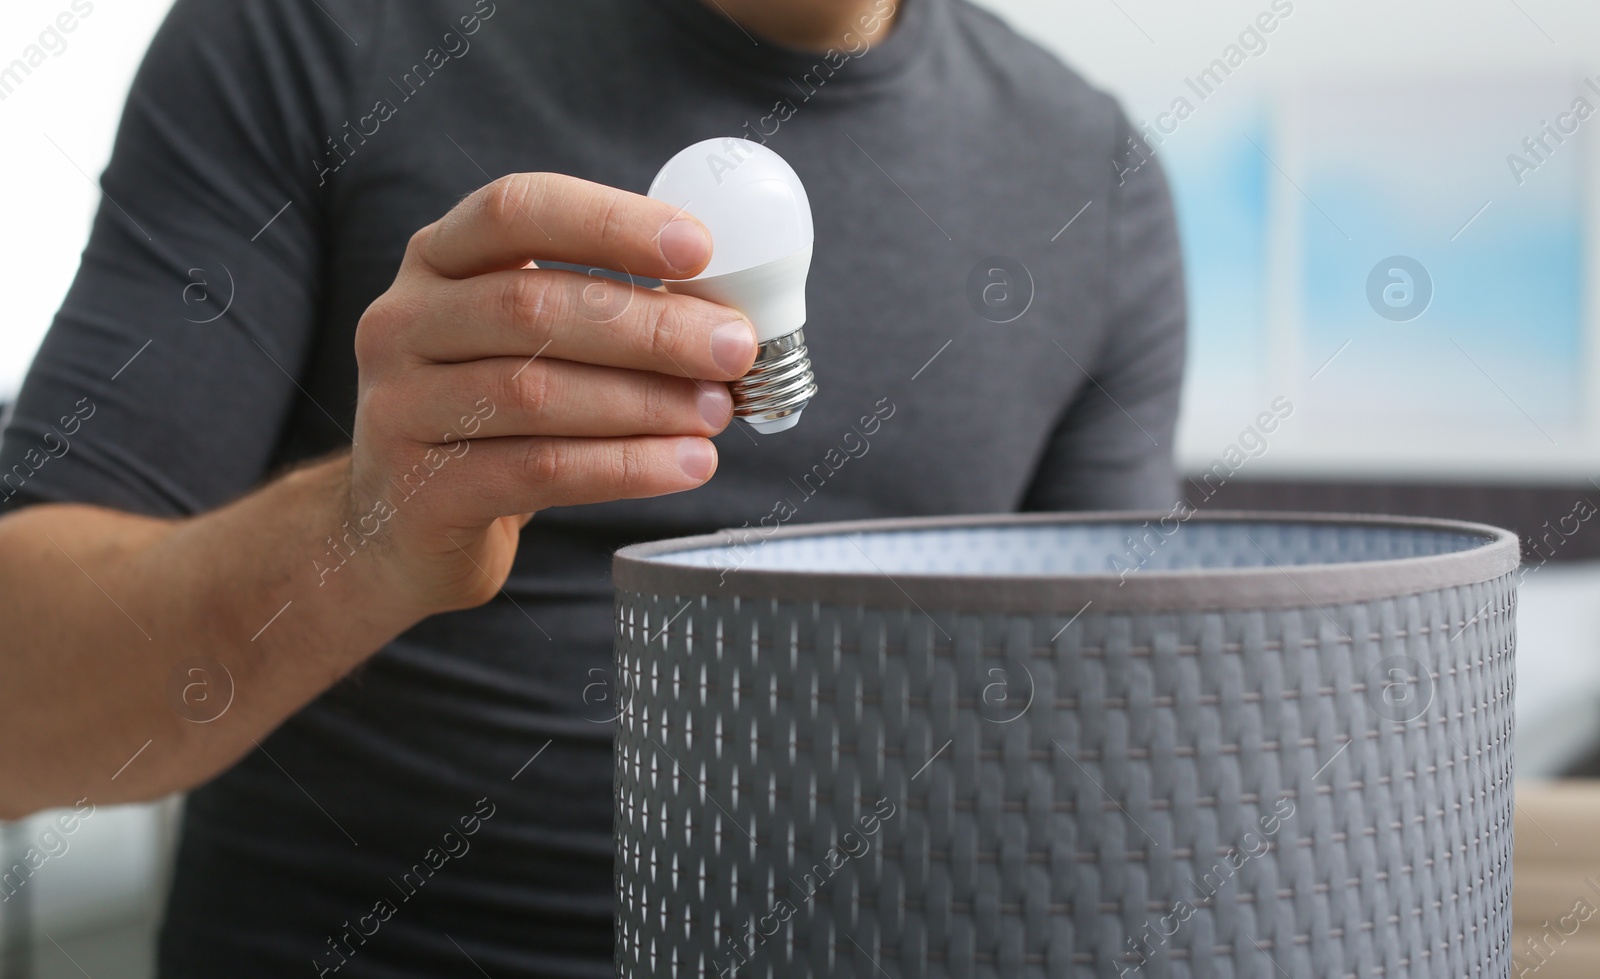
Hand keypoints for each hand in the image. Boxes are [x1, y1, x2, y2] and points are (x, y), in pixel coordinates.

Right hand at [348, 173, 756, 614]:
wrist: (405, 528)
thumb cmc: (494, 417)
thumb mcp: (527, 342)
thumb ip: (603, 310)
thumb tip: (724, 313)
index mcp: (438, 259)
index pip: (515, 210)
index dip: (609, 222)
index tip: (698, 246)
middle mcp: (404, 321)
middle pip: (533, 307)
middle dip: (649, 327)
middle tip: (734, 347)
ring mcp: (400, 406)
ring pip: (536, 393)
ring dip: (645, 401)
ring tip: (718, 411)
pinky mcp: (423, 489)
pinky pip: (539, 471)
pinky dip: (625, 467)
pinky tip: (685, 464)